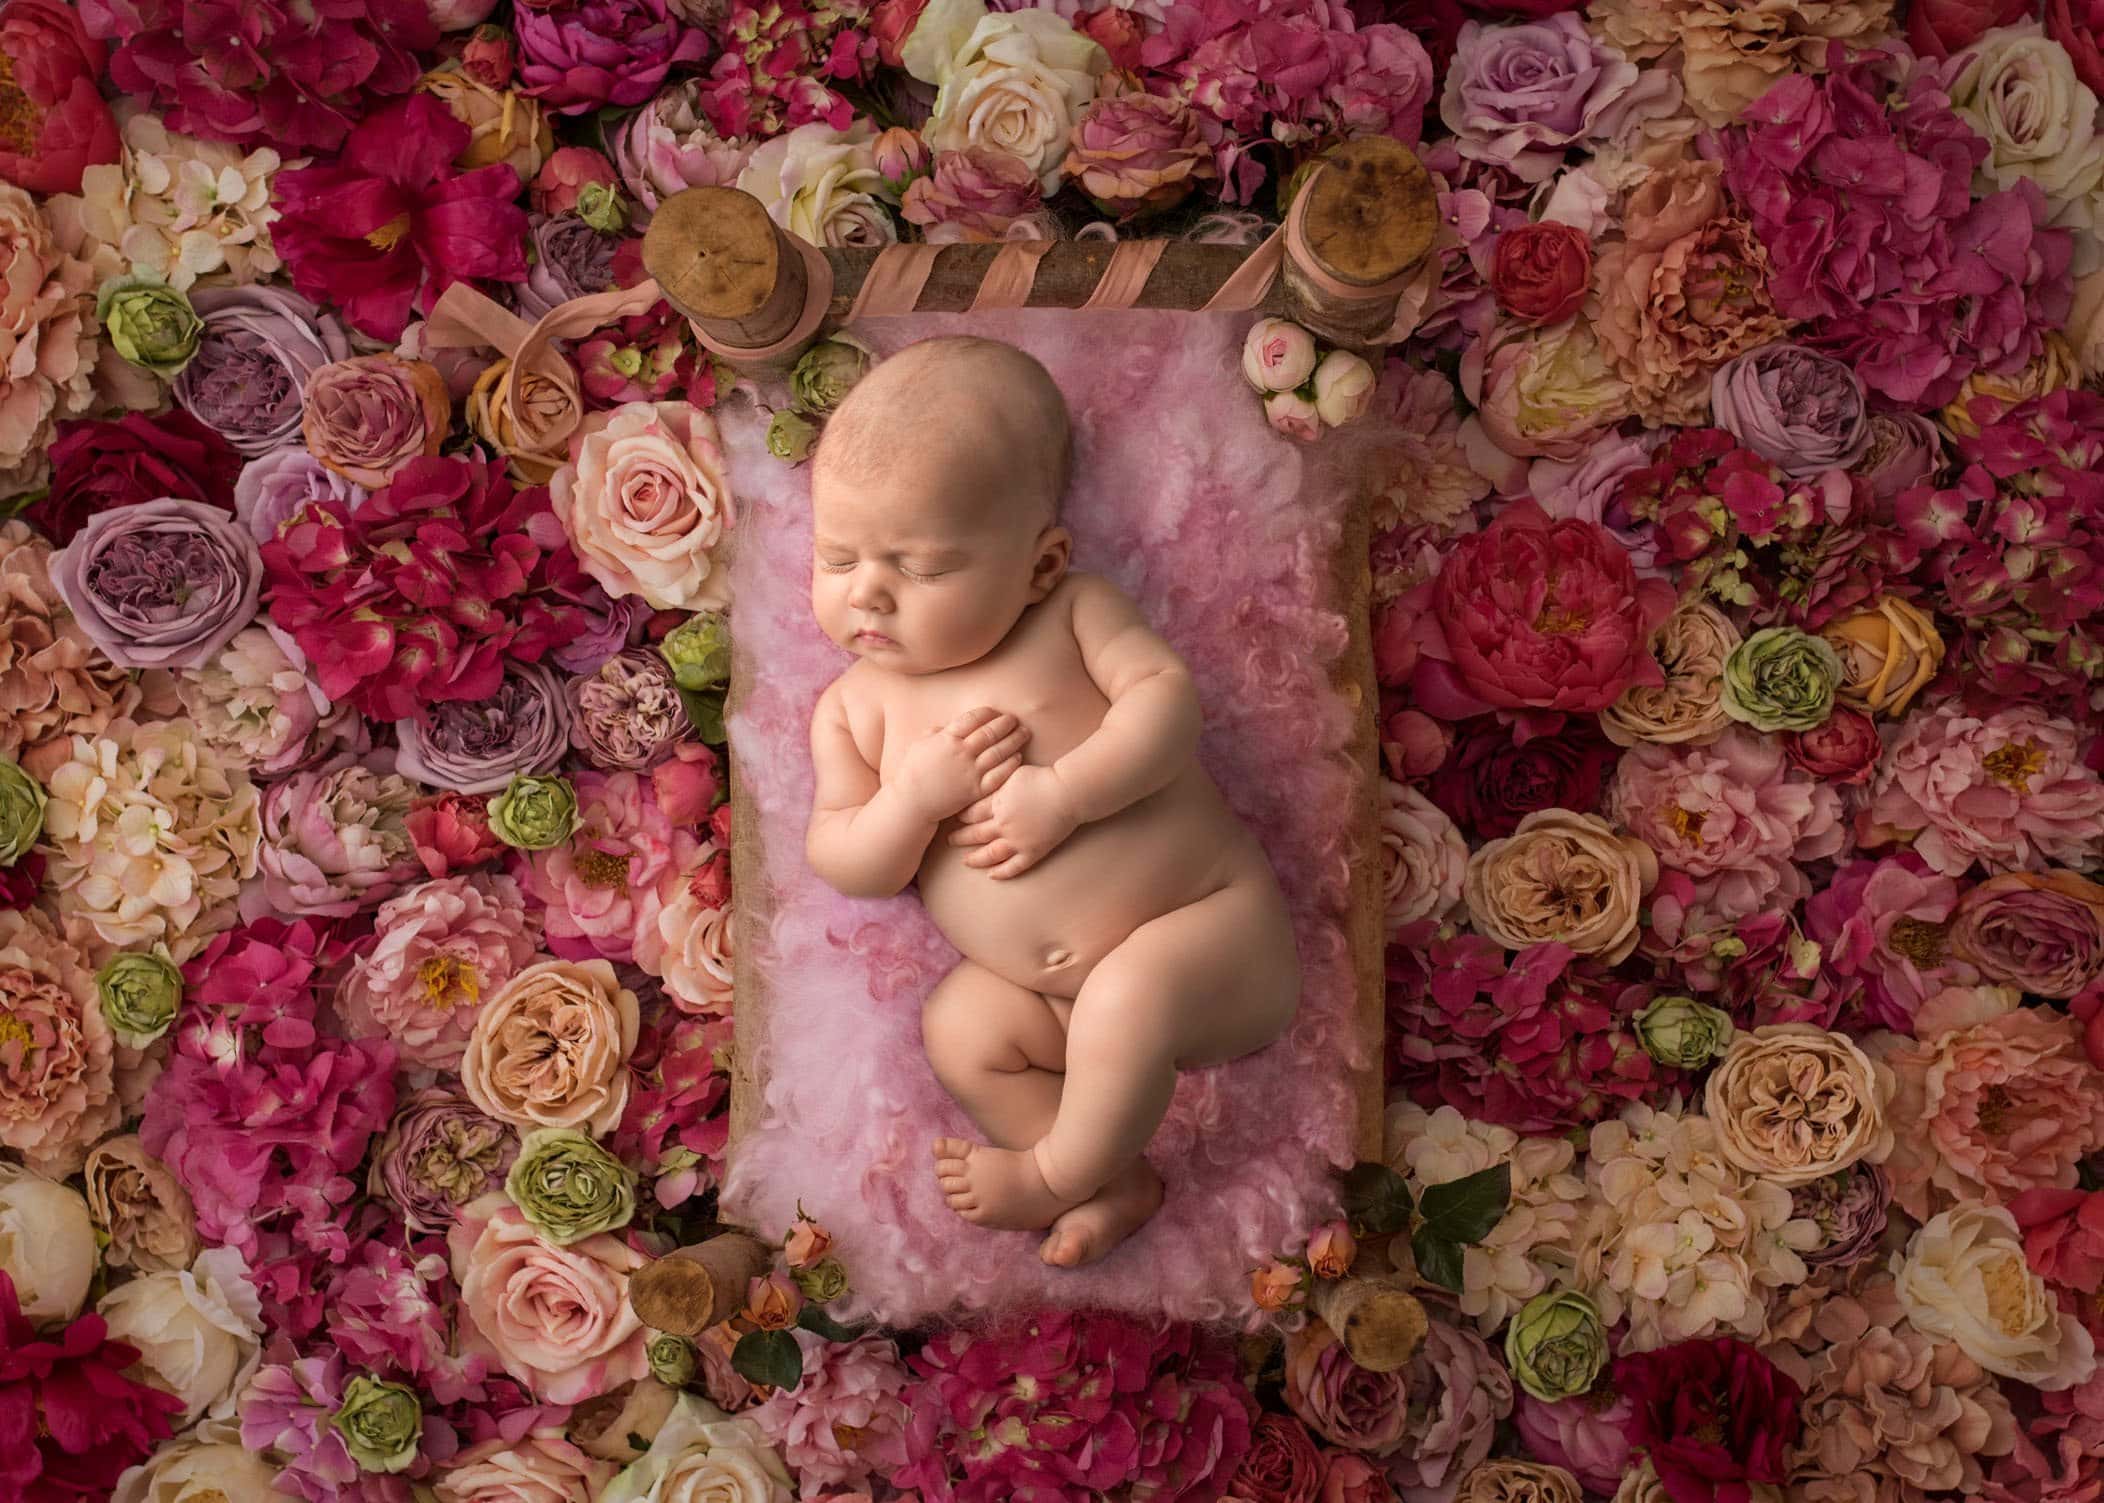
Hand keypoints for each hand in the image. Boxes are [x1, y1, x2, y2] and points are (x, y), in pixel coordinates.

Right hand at [896, 707, 1029, 823]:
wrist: (912, 802)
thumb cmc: (913, 771)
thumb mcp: (920, 744)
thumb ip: (936, 732)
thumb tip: (948, 725)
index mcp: (947, 738)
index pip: (973, 718)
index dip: (988, 713)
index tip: (996, 712)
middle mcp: (961, 753)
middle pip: (990, 733)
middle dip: (1005, 724)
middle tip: (1015, 720)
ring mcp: (970, 772)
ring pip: (998, 752)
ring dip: (1014, 740)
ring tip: (1024, 733)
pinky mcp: (975, 790)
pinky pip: (998, 775)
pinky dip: (1010, 765)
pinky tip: (1017, 758)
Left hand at [947, 763, 1080, 879]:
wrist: (1068, 793)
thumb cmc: (1042, 779)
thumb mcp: (1013, 775)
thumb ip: (996, 783)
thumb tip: (982, 782)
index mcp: (997, 804)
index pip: (971, 813)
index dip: (961, 816)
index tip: (955, 817)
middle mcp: (1004, 825)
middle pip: (975, 834)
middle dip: (960, 837)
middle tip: (949, 840)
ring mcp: (1018, 841)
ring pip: (990, 854)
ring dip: (975, 859)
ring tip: (965, 861)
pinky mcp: (1033, 852)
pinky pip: (1014, 867)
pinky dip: (1001, 872)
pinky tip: (991, 874)